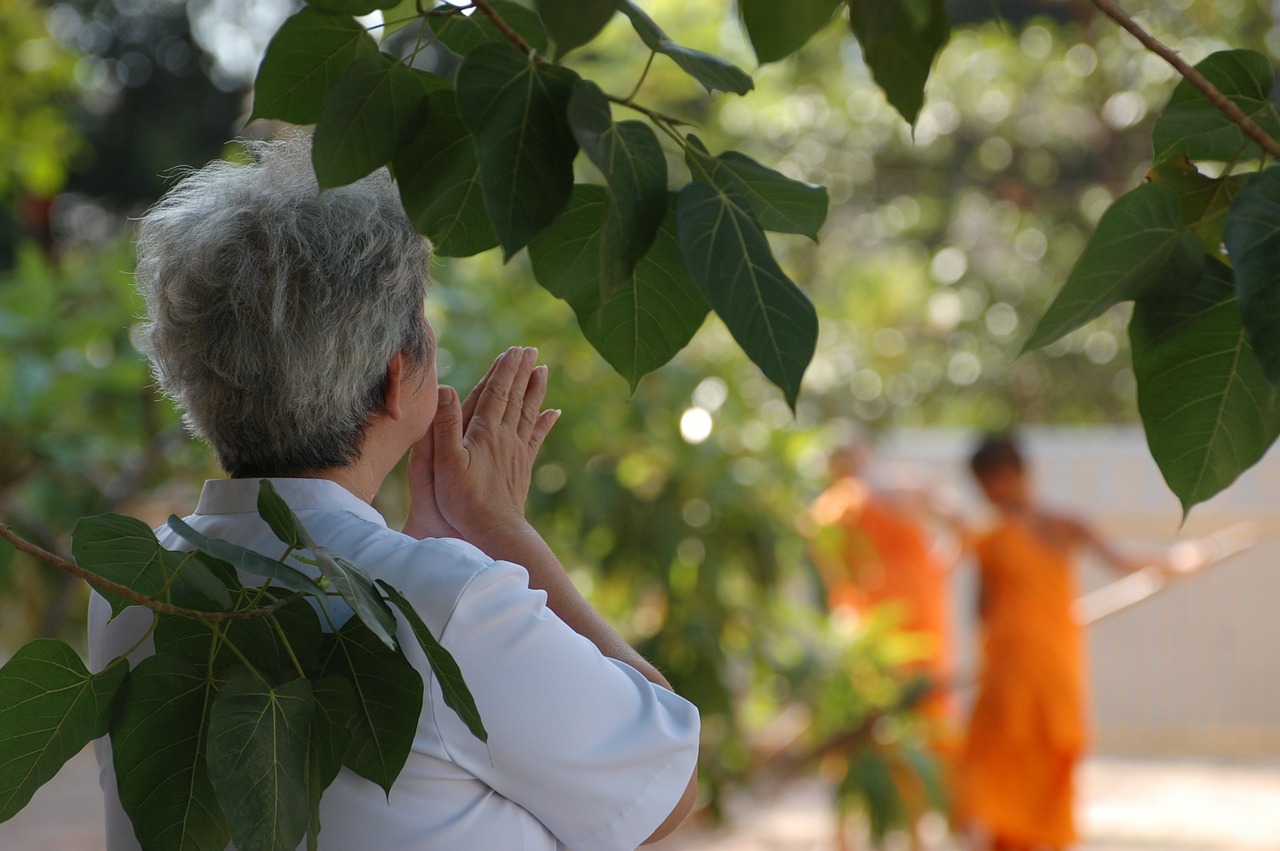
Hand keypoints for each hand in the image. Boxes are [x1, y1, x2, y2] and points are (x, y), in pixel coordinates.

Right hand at [406, 347, 559, 542]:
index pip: (496, 393)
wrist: (494, 530)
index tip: (513, 350)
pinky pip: (536, 438)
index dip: (504, 370)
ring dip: (535, 390)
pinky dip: (545, 423)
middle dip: (521, 372)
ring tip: (543, 370)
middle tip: (530, 349)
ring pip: (528, 413)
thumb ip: (446, 424)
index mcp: (485, 432)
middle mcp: (505, 437)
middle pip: (515, 397)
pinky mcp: (522, 467)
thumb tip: (446, 387)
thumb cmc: (463, 499)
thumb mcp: (445, 462)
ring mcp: (517, 451)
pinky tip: (554, 413)